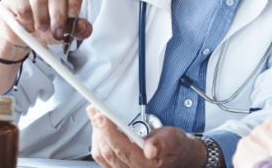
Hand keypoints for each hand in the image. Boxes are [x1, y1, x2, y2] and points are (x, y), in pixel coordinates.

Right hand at [0, 0, 91, 49]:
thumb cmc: (49, 25)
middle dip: (58, 15)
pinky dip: (26, 20)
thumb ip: (81, 30)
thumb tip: (82, 26)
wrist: (22, 32)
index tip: (73, 15)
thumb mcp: (67, 30)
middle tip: (57, 31)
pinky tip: (28, 24)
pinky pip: (22, 6)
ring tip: (41, 28)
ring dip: (41, 19)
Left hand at [87, 105, 205, 167]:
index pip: (121, 149)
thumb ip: (163, 143)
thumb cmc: (173, 146)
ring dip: (96, 132)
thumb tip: (151, 149)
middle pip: (107, 151)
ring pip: (101, 154)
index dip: (108, 131)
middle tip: (96, 109)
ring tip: (97, 116)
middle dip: (99, 127)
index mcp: (146, 165)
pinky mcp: (117, 166)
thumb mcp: (175, 139)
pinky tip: (100, 128)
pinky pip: (101, 156)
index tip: (101, 115)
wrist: (175, 153)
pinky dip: (98, 139)